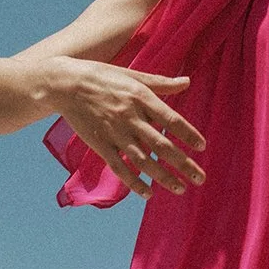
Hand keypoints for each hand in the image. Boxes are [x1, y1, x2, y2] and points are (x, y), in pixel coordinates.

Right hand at [47, 58, 206, 197]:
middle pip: (161, 145)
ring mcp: (115, 132)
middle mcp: (130, 116)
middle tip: (200, 178)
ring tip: (180, 189)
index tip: (202, 147)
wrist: (66, 84)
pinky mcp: (100, 144)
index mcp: (140, 97)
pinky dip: (134, 182)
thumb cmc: (103, 76)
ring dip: (163, 177)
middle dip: (183, 163)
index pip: (171, 119)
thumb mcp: (133, 75)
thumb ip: (161, 82)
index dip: (188, 134)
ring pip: (143, 160)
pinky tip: (148, 193)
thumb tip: (187, 81)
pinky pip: (120, 167)